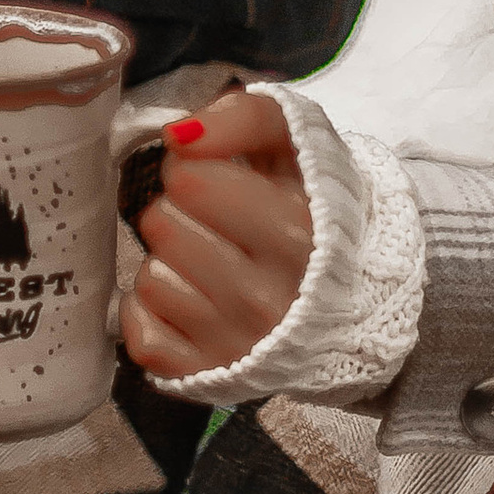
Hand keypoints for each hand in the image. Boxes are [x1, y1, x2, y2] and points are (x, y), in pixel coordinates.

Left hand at [123, 86, 314, 379]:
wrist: (354, 297)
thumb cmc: (316, 209)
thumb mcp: (298, 146)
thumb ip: (245, 118)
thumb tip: (179, 135)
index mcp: (299, 234)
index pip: (190, 179)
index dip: (195, 168)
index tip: (220, 179)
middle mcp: (269, 298)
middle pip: (162, 225)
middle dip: (182, 214)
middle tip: (217, 224)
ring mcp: (236, 344)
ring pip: (150, 278)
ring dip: (172, 263)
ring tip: (212, 264)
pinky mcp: (205, 375)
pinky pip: (140, 330)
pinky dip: (153, 313)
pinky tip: (193, 302)